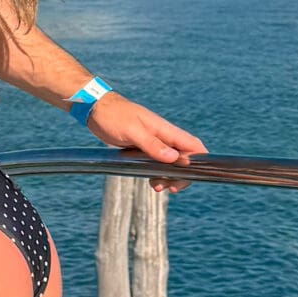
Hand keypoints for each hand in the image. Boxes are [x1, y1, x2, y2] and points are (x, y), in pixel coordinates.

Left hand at [87, 92, 206, 193]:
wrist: (96, 109)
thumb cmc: (113, 116)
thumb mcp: (131, 130)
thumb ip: (152, 144)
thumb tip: (174, 158)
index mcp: (164, 129)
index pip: (192, 145)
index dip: (201, 159)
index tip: (196, 175)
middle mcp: (163, 136)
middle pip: (185, 158)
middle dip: (183, 175)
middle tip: (172, 187)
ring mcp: (154, 142)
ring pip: (171, 163)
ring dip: (169, 177)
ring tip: (156, 186)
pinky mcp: (143, 148)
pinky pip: (158, 163)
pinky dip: (158, 174)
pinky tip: (151, 182)